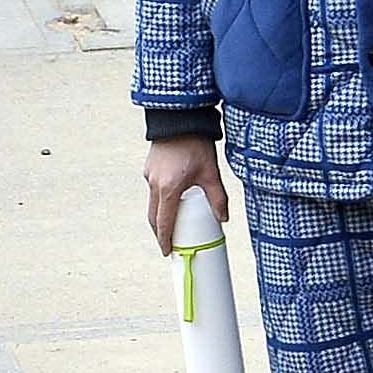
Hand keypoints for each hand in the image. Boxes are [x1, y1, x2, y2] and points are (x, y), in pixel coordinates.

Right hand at [144, 137, 225, 254]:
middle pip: (154, 216)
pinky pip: (153, 189)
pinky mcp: (148, 168)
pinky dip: (161, 199)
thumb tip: (224, 219)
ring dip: (160, 216)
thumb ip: (218, 197)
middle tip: (170, 243)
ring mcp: (149, 176)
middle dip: (160, 232)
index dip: (165, 239)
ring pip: (152, 203)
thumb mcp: (211, 173)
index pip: (164, 222)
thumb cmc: (197, 145)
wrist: (180, 120)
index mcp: (168, 189)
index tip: (168, 252)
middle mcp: (154, 184)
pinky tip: (173, 198)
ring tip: (173, 224)